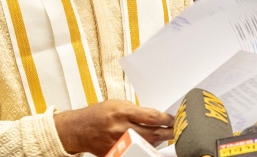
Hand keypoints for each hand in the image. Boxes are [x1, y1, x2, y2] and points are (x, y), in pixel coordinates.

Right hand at [54, 100, 173, 155]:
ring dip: (158, 141)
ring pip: (146, 144)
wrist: (80, 129)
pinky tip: (150, 144)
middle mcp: (121, 128)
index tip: (172, 119)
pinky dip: (145, 148)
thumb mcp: (117, 104)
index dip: (165, 119)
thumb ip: (136, 110)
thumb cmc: (98, 114)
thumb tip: (154, 116)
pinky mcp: (116, 153)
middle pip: (152, 133)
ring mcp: (119, 143)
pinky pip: (136, 151)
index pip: (150, 117)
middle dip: (167, 132)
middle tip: (176, 130)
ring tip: (165, 136)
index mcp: (122, 112)